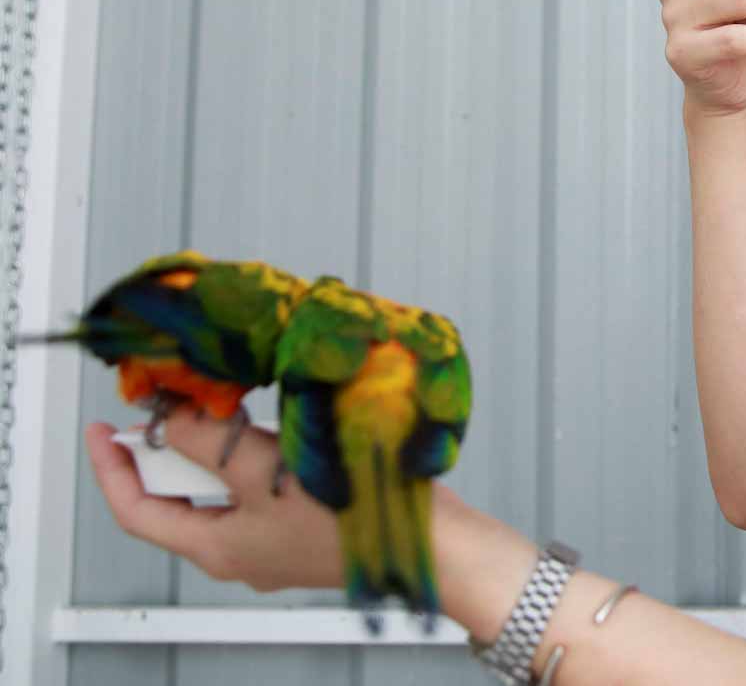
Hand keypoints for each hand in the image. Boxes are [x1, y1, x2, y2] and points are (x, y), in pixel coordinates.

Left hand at [84, 411, 351, 592]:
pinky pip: (262, 491)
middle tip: (176, 407)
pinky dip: (255, 459)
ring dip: (220, 451)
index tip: (103, 429)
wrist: (430, 544)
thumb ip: (209, 443)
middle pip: (182, 498)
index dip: (113, 468)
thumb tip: (169, 420)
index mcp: (217, 548)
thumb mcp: (263, 471)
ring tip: (233, 413)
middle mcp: (240, 551)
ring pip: (225, 492)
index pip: (137, 510)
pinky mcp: (307, 528)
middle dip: (175, 450)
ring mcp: (275, 543)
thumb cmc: (348, 517)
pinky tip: (277, 434)